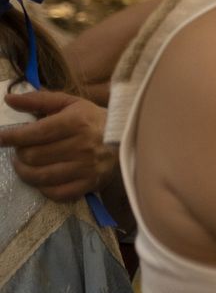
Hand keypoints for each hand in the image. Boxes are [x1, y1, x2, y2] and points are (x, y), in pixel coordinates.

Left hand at [0, 90, 114, 200]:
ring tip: (25, 164)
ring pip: (40, 177)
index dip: (10, 137)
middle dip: (19, 154)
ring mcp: (86, 168)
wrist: (127, 139)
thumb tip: (8, 100)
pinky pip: (56, 193)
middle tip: (21, 151)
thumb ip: (38, 100)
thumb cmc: (92, 119)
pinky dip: (43, 188)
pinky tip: (43, 178)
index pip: (33, 133)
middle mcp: (82, 146)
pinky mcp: (90, 184)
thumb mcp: (69, 103)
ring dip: (25, 172)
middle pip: (32, 157)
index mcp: (76, 122)